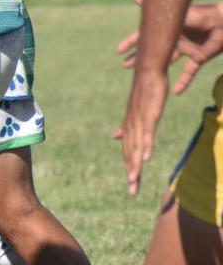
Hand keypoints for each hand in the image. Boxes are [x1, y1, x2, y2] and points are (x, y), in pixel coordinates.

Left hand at [113, 68, 167, 196]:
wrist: (147, 71)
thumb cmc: (143, 92)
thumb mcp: (134, 113)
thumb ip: (126, 127)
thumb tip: (115, 137)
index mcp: (129, 128)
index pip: (129, 153)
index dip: (131, 169)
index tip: (132, 187)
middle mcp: (131, 127)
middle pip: (131, 154)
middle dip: (132, 173)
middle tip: (132, 192)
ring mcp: (140, 121)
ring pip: (137, 147)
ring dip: (136, 164)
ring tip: (134, 180)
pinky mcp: (149, 114)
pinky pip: (147, 132)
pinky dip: (146, 145)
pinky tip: (147, 158)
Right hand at [117, 0, 222, 94]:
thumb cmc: (200, 15)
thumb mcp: (176, 14)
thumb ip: (158, 11)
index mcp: (168, 29)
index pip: (146, 37)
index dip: (131, 43)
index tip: (119, 50)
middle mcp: (175, 39)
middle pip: (154, 51)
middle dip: (139, 58)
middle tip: (125, 65)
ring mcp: (186, 49)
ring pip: (168, 62)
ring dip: (157, 69)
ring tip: (145, 78)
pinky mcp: (198, 58)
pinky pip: (189, 72)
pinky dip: (184, 82)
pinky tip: (176, 92)